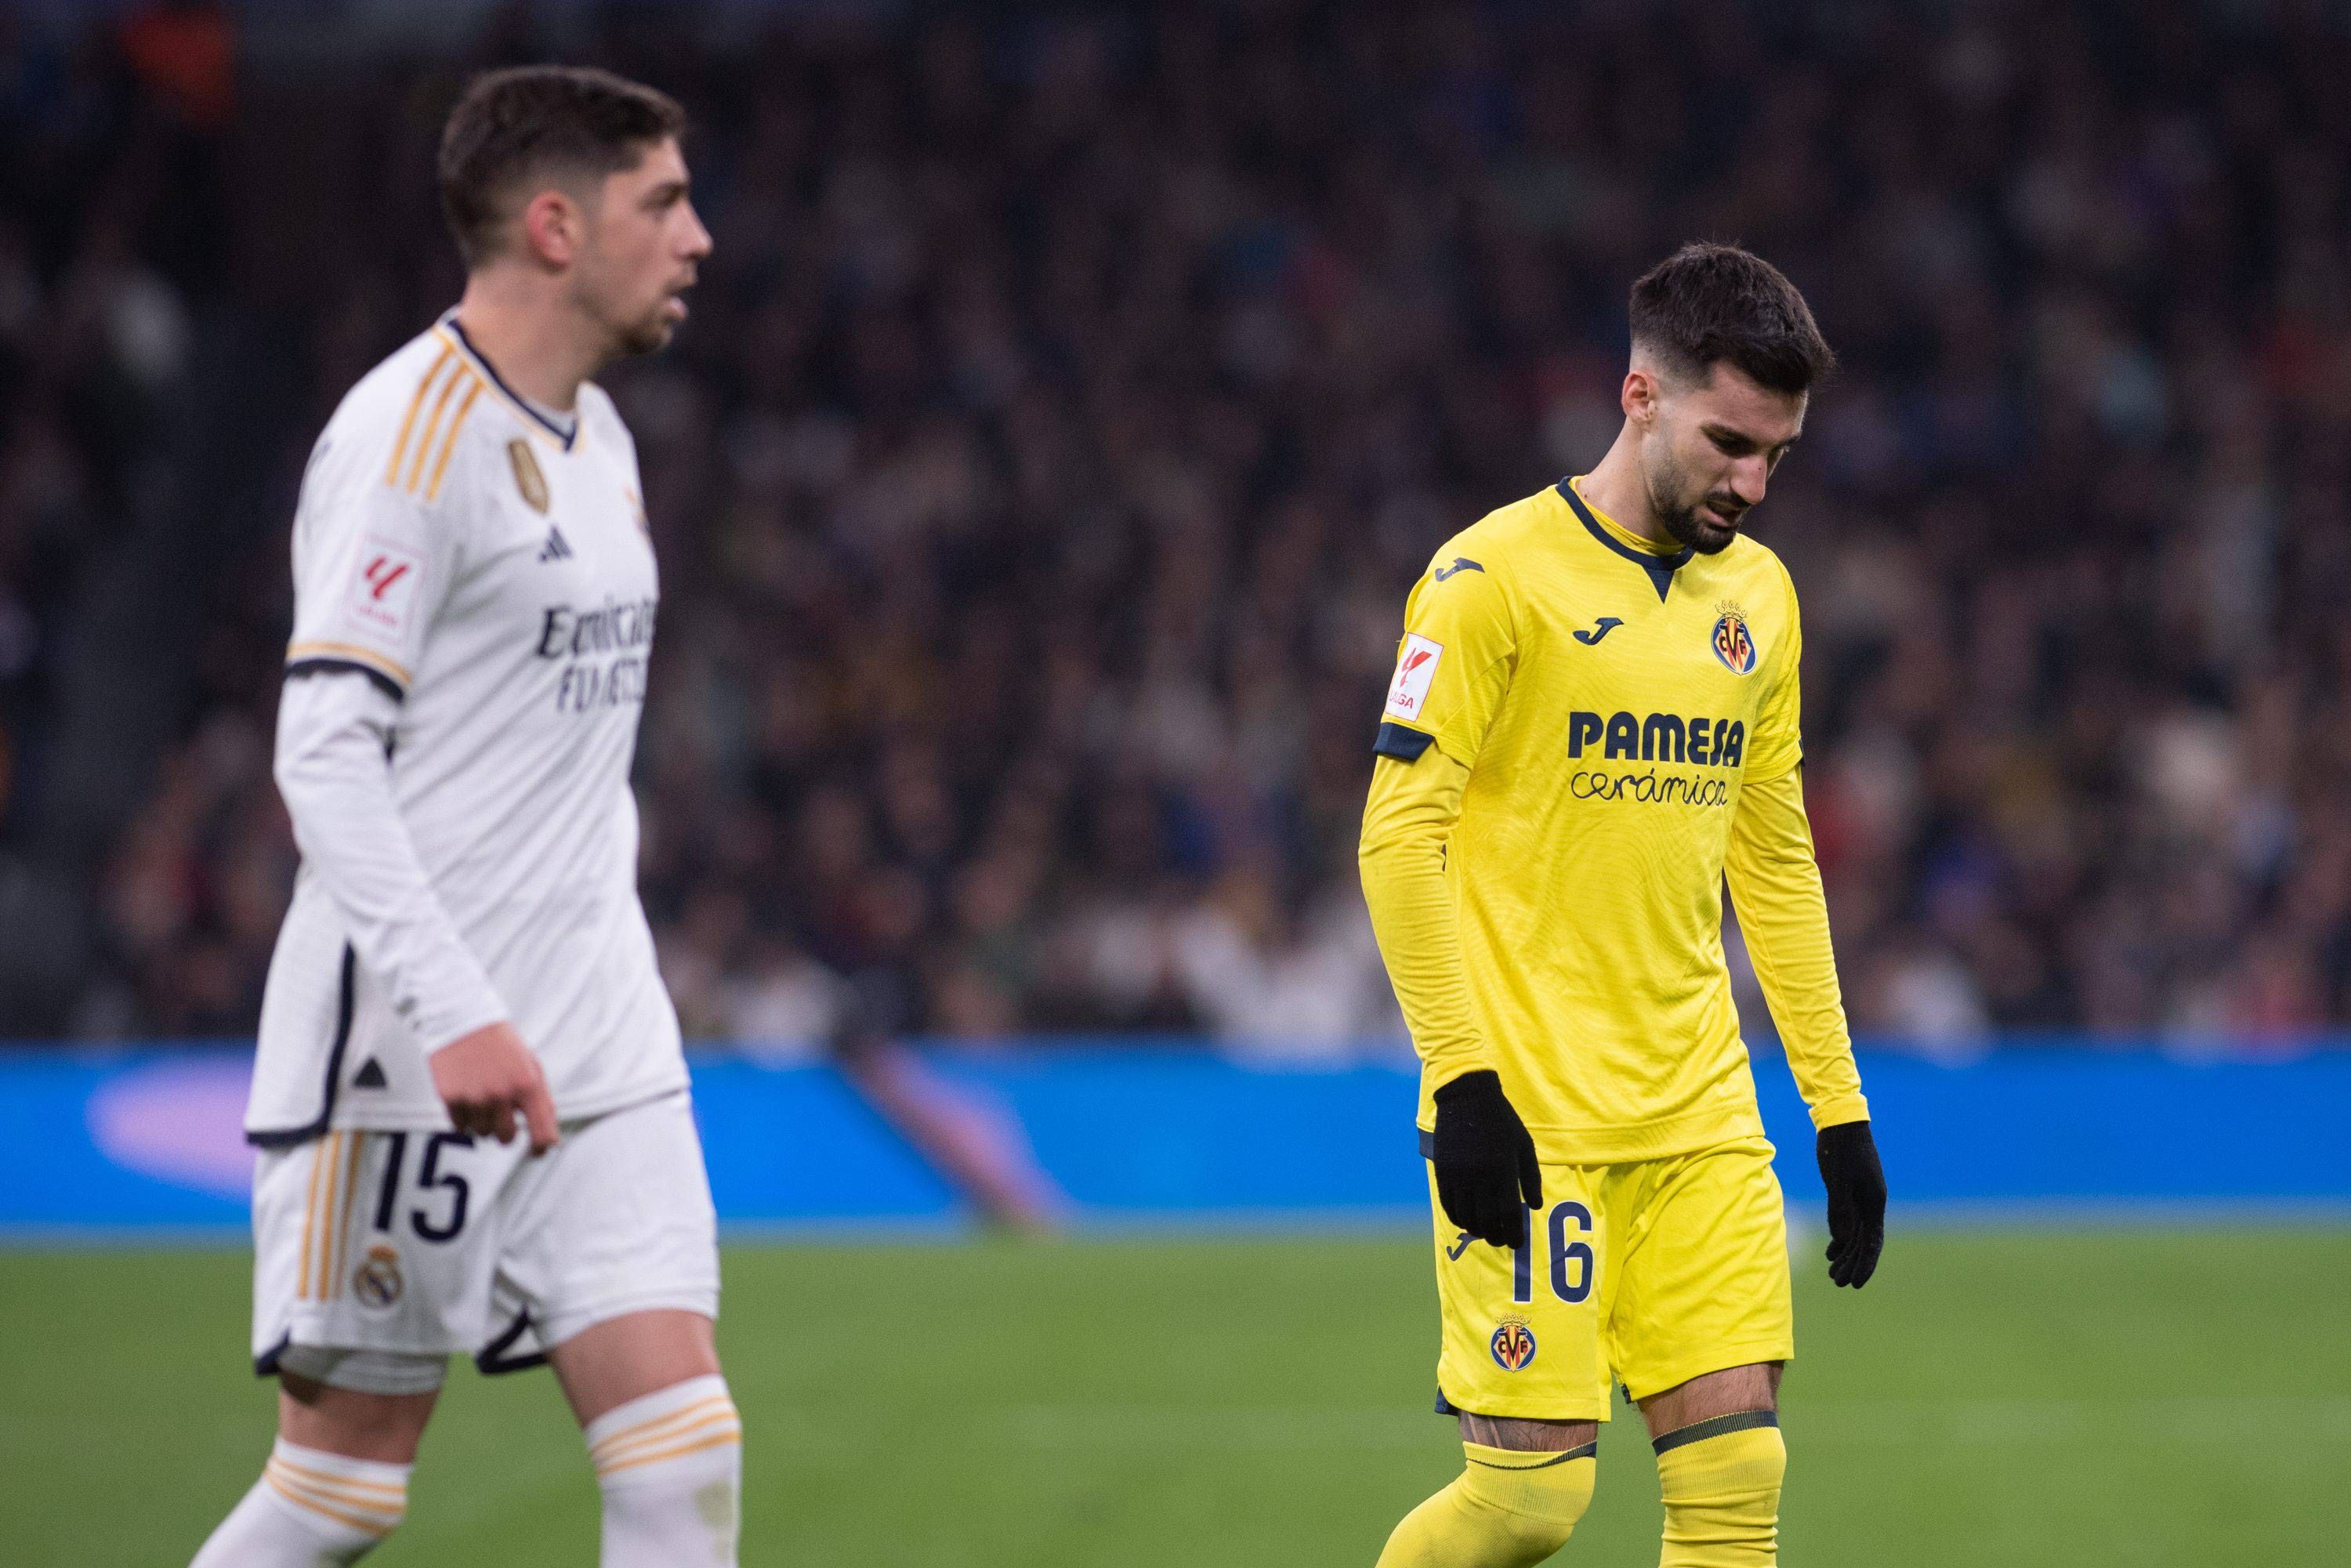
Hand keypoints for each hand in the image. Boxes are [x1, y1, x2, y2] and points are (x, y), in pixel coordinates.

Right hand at [429, 1022, 558, 1152]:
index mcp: (528, 1085)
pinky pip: (459, 1125)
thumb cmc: (502, 1045)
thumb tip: (550, 1138)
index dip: (540, 1149)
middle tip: (500, 1111)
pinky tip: (466, 1094)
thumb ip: (541, 1100)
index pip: (541, 1133)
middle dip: (505, 1130)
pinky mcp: (450, 1097)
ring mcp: (474, 1097)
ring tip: (481, 1094)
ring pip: (481, 1133)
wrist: (463, 1019)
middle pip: (506, 1138)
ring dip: (483, 1121)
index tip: (535, 1152)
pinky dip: (463, 1117)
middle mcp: (502, 1094)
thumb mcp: (532, 1066)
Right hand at [1430, 1070, 1542, 1248]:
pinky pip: (1448, 1205)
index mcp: (1503, 1168)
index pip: (1509, 1213)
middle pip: (1486, 1220)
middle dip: (1496, 1236)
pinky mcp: (1443, 1171)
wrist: (1467, 1097)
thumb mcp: (1524, 1145)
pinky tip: (1467, 1221)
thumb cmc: (1502, 1121)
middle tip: (1502, 1241)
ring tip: (1486, 1232)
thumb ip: (1531, 1177)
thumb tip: (1535, 1207)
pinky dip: (1458, 1219)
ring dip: (1477, 1230)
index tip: (1517, 1244)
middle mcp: (1480, 1175)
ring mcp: (1458, 1174)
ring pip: (1465, 1216)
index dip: (1513, 1233)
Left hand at [1815, 1120, 1885, 1286]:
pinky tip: (1831, 1250)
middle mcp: (1871, 1203)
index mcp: (1874, 1202)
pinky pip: (1848, 1221)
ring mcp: (1862, 1197)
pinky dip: (1840, 1237)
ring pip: (1855, 1233)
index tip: (1856, 1284)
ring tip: (1832, 1273)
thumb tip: (1843, 1240)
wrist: (1839, 1122)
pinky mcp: (1850, 1191)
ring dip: (1845, 1253)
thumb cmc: (1839, 1149)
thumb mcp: (1838, 1180)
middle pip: (1864, 1242)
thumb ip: (1840, 1209)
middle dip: (1852, 1264)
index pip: (1872, 1242)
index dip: (1865, 1265)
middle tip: (1837, 1283)